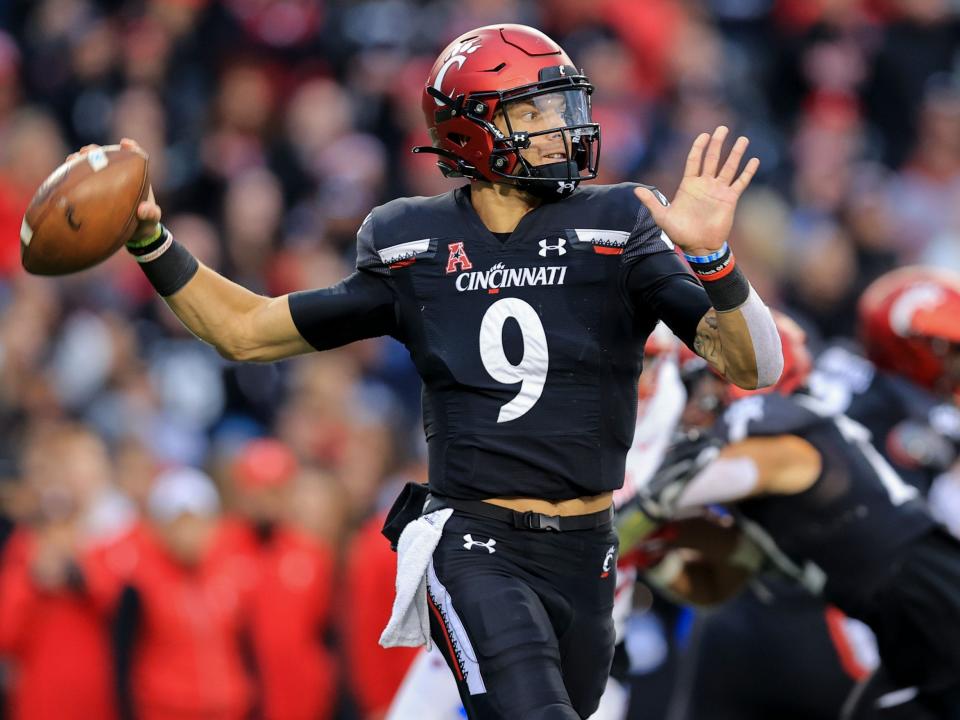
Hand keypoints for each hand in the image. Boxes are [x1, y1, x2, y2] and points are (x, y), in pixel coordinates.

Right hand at [66, 138, 161, 243]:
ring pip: (89, 167)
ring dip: (80, 161)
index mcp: (136, 177)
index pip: (135, 157)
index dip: (131, 148)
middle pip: (105, 157)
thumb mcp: (151, 220)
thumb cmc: (145, 223)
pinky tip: (62, 177)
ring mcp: (102, 183)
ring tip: (72, 159)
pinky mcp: (90, 192)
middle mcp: (117, 176)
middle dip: (95, 151)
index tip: (125, 143)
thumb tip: (143, 210)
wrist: (133, 234)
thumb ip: (151, 214)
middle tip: (88, 151)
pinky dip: (72, 177)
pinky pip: (79, 182)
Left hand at [634, 126, 758, 255]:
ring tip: (743, 139)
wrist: (698, 246)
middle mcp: (705, 184)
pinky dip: (747, 172)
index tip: (704, 135)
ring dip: (736, 153)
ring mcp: (718, 191)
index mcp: (689, 185)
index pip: (694, 160)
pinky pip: (740, 182)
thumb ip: (651, 202)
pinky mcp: (730, 199)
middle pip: (712, 159)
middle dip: (717, 143)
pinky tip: (754, 160)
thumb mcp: (662, 217)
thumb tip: (635, 190)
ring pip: (728, 167)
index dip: (699, 147)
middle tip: (722, 128)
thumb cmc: (679, 233)